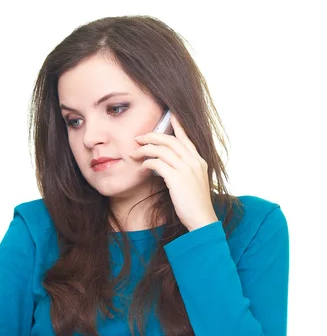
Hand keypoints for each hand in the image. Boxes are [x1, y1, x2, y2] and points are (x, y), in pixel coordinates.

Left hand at [130, 113, 217, 231]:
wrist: (202, 219)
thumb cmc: (195, 205)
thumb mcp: (193, 183)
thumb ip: (183, 171)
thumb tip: (165, 166)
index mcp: (199, 162)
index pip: (186, 139)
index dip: (178, 126)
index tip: (170, 116)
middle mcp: (194, 162)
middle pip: (170, 140)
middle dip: (152, 136)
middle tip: (138, 138)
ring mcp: (186, 169)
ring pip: (161, 150)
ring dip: (145, 149)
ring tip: (134, 153)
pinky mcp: (177, 178)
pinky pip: (157, 163)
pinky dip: (147, 163)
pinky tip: (141, 167)